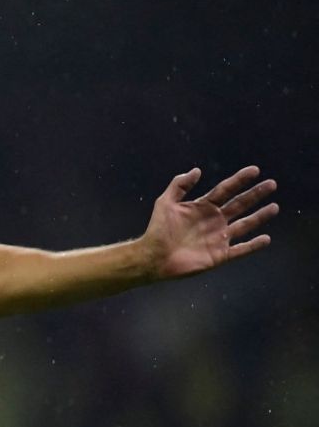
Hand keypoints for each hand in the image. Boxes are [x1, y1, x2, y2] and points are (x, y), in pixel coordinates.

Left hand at [143, 165, 277, 279]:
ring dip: (260, 216)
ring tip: (274, 207)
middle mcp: (214, 220)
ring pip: (245, 225)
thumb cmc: (157, 230)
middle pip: (239, 204)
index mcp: (203, 207)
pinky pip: (241, 250)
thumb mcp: (165, 203)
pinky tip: (266, 238)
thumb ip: (179, 185)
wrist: (153, 256)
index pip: (225, 190)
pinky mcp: (220, 255)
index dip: (239, 180)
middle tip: (272, 184)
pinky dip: (253, 245)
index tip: (255, 170)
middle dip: (255, 194)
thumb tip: (197, 170)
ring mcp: (218, 238)